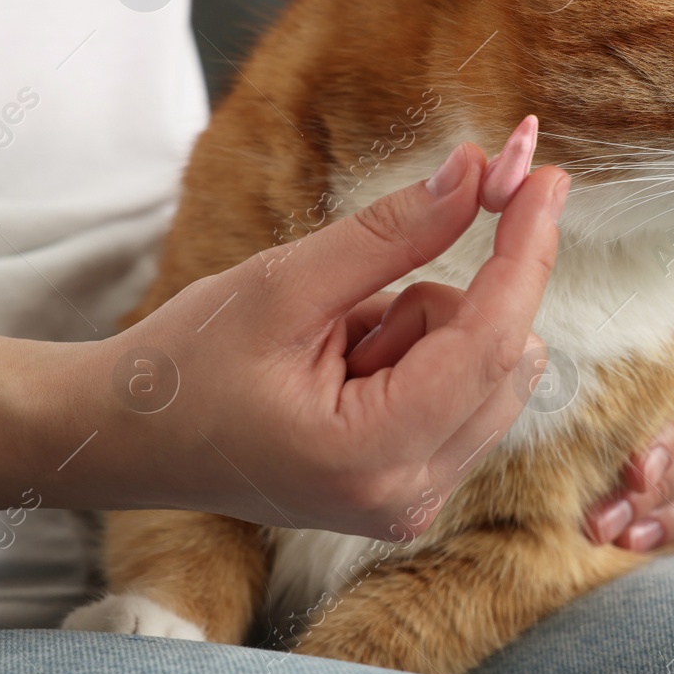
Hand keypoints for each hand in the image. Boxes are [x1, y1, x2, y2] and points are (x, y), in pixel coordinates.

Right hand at [27, 120, 564, 538]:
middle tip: (366, 286)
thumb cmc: (187, 362)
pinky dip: (424, 358)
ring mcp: (414, 500)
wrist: (127, 437)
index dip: (526, 249)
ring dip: (430, 331)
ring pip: (495, 372)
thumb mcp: (285, 284)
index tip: (546, 176)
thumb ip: (392, 233)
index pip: (491, 339)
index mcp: (371, 454)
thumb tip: (478, 173)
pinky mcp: (413, 490)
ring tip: (334, 346)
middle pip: (508, 356)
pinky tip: (349, 368)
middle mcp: (409, 495)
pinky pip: (469, 394)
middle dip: (454, 298)